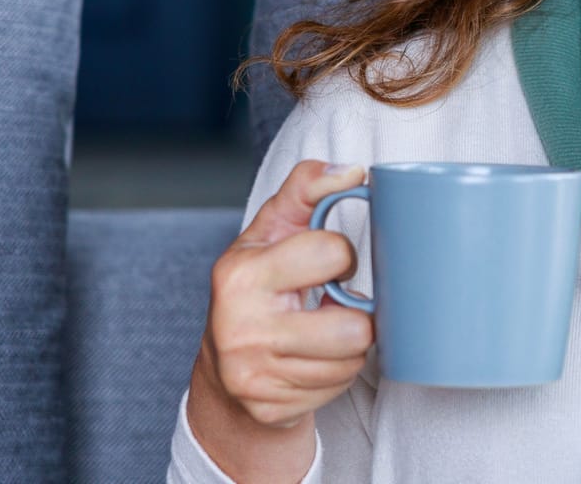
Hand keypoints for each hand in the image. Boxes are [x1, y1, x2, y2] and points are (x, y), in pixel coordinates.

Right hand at [193, 160, 375, 431]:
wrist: (225, 366)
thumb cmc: (258, 285)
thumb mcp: (272, 230)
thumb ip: (306, 189)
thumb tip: (351, 171)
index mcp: (242, 275)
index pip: (332, 253)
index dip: (341, 256)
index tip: (327, 263)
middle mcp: (241, 328)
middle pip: (353, 327)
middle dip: (355, 313)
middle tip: (331, 305)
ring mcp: (253, 374)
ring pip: (352, 359)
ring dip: (350, 346)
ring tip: (324, 331)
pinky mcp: (269, 408)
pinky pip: (338, 387)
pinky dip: (337, 373)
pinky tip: (315, 359)